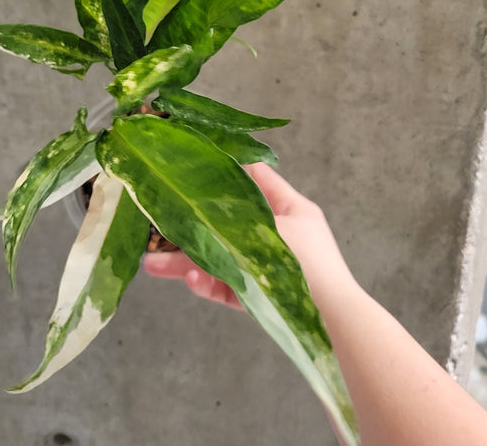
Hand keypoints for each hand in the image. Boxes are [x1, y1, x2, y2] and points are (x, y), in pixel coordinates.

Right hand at [143, 163, 354, 312]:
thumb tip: (199, 203)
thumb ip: (234, 215)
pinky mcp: (257, 295)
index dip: (225, 167)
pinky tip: (190, 280)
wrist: (333, 321)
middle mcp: (274, 233)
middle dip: (189, 226)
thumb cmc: (310, 263)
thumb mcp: (273, 226)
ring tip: (153, 266)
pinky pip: (225, 284)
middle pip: (224, 222)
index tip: (191, 164)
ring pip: (218, 256)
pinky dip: (206, 282)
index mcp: (287, 207)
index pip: (255, 175)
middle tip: (155, 226)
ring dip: (186, 260)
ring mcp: (263, 265)